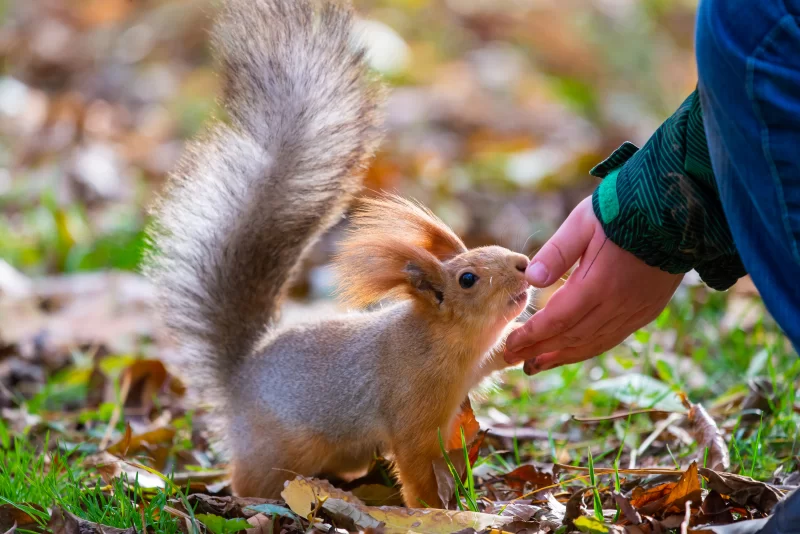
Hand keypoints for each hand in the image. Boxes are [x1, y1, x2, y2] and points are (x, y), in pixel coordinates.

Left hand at [505, 197, 682, 373]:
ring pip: (593, 343)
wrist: (677, 210)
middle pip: (572, 338)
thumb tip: (531, 280)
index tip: (509, 346)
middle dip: (540, 351)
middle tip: (513, 360)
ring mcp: (635, 310)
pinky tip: (573, 351)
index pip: (557, 320)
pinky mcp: (647, 310)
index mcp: (598, 284)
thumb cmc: (623, 209)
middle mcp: (618, 304)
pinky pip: (613, 338)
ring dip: (563, 356)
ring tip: (537, 364)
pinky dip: (589, 348)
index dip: (532, 337)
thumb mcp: (583, 222)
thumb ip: (556, 252)